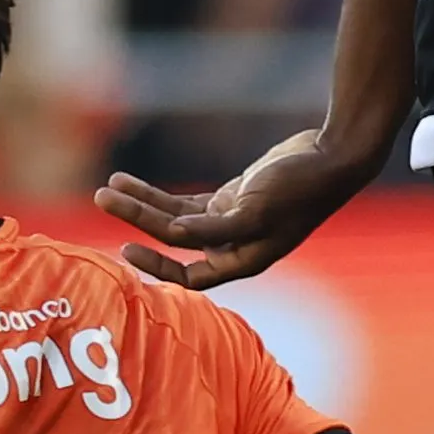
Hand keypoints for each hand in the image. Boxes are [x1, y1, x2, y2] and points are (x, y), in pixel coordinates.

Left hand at [100, 129, 381, 288]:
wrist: (331, 157)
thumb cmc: (300, 188)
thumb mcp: (256, 209)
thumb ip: (214, 227)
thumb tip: (175, 237)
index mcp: (242, 261)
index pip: (189, 275)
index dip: (155, 265)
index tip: (124, 248)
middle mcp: (233, 247)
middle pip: (173, 241)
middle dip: (137, 221)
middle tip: (102, 199)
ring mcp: (230, 222)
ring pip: (174, 218)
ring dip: (141, 204)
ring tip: (108, 188)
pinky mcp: (231, 199)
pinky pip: (184, 202)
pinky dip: (156, 194)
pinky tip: (128, 182)